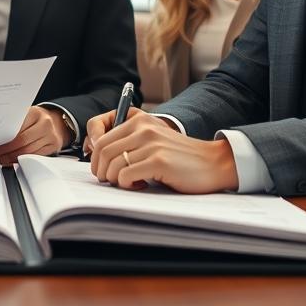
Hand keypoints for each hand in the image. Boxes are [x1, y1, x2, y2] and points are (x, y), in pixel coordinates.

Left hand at [0, 106, 70, 164]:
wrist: (56, 122)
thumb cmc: (36, 119)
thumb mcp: (26, 115)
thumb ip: (13, 124)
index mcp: (35, 113)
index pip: (16, 129)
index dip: (2, 140)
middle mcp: (45, 123)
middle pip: (22, 142)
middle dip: (5, 151)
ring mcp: (51, 135)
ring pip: (28, 152)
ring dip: (11, 158)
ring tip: (1, 159)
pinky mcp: (54, 146)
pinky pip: (35, 156)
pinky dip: (22, 160)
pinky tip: (13, 160)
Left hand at [87, 110, 237, 193]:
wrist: (212, 163)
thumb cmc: (180, 157)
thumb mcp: (152, 140)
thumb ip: (129, 142)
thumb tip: (98, 157)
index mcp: (139, 120)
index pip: (100, 135)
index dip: (93, 155)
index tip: (100, 168)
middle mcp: (143, 128)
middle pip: (102, 151)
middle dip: (101, 171)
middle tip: (112, 180)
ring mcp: (151, 144)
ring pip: (112, 165)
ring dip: (116, 180)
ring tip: (130, 182)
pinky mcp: (158, 161)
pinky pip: (125, 175)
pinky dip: (127, 185)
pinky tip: (140, 185)